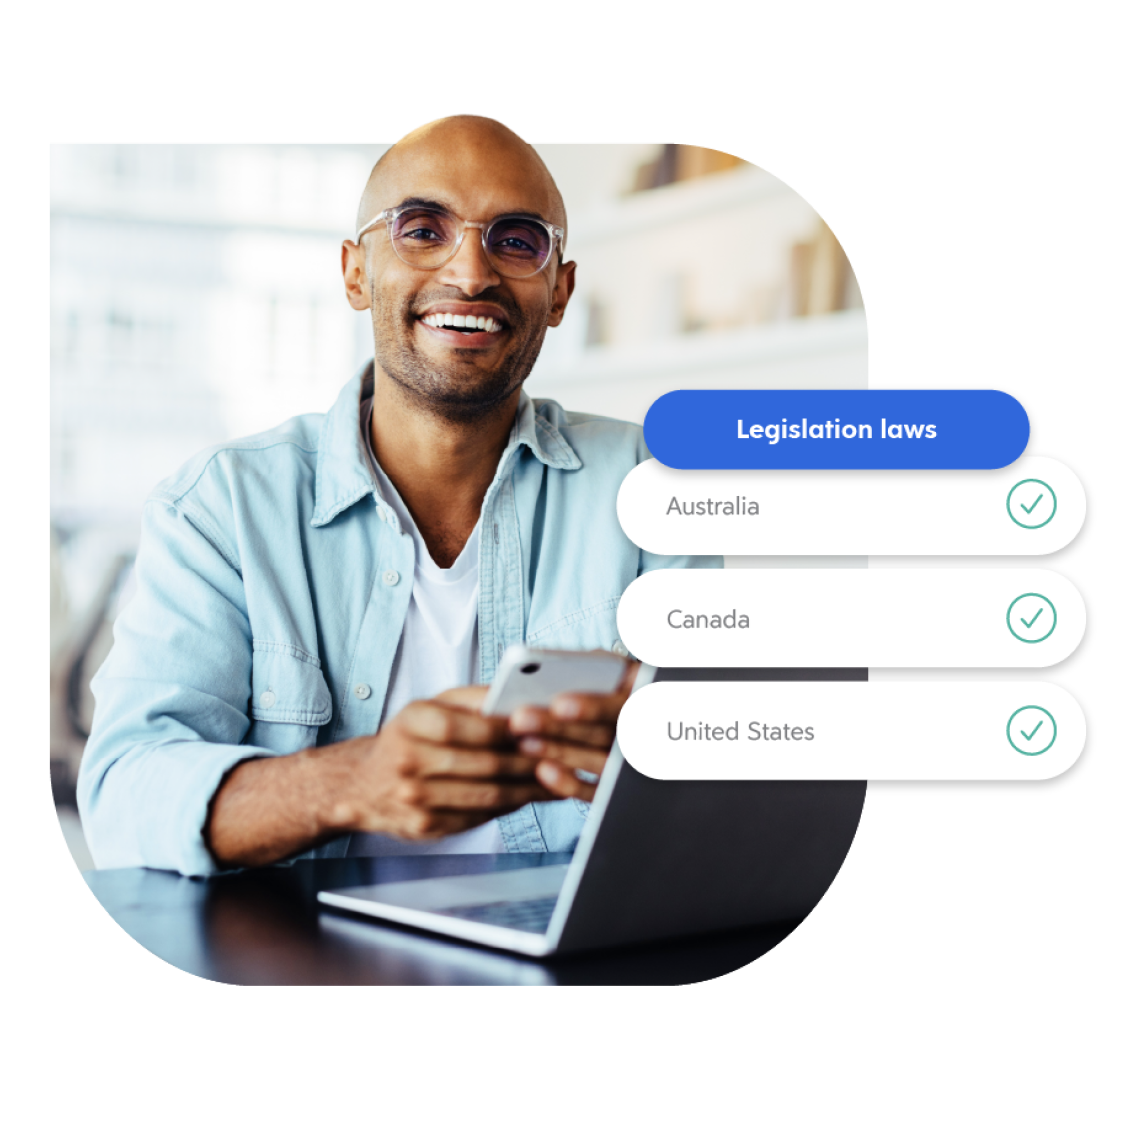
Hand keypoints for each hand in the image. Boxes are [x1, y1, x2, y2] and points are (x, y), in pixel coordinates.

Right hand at [345, 688, 554, 839]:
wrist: (363, 784)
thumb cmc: (408, 737)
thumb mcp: (432, 705)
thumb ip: (474, 699)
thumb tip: (519, 696)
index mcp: (413, 722)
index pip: (471, 726)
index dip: (512, 729)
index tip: (543, 727)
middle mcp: (409, 761)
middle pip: (485, 764)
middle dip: (530, 762)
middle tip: (562, 757)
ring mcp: (415, 798)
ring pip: (488, 796)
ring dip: (529, 789)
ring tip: (556, 780)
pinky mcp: (425, 826)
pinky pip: (479, 817)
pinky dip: (510, 808)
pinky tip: (529, 797)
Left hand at [506, 660, 637, 801]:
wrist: (657, 723)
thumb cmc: (625, 688)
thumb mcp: (623, 671)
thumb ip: (598, 666)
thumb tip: (556, 666)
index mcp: (647, 700)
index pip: (623, 705)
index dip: (592, 707)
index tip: (558, 705)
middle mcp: (646, 734)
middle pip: (603, 735)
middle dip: (559, 729)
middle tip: (520, 720)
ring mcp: (634, 765)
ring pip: (599, 763)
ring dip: (560, 753)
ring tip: (524, 742)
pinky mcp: (619, 790)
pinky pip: (598, 792)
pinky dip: (571, 783)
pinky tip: (543, 770)